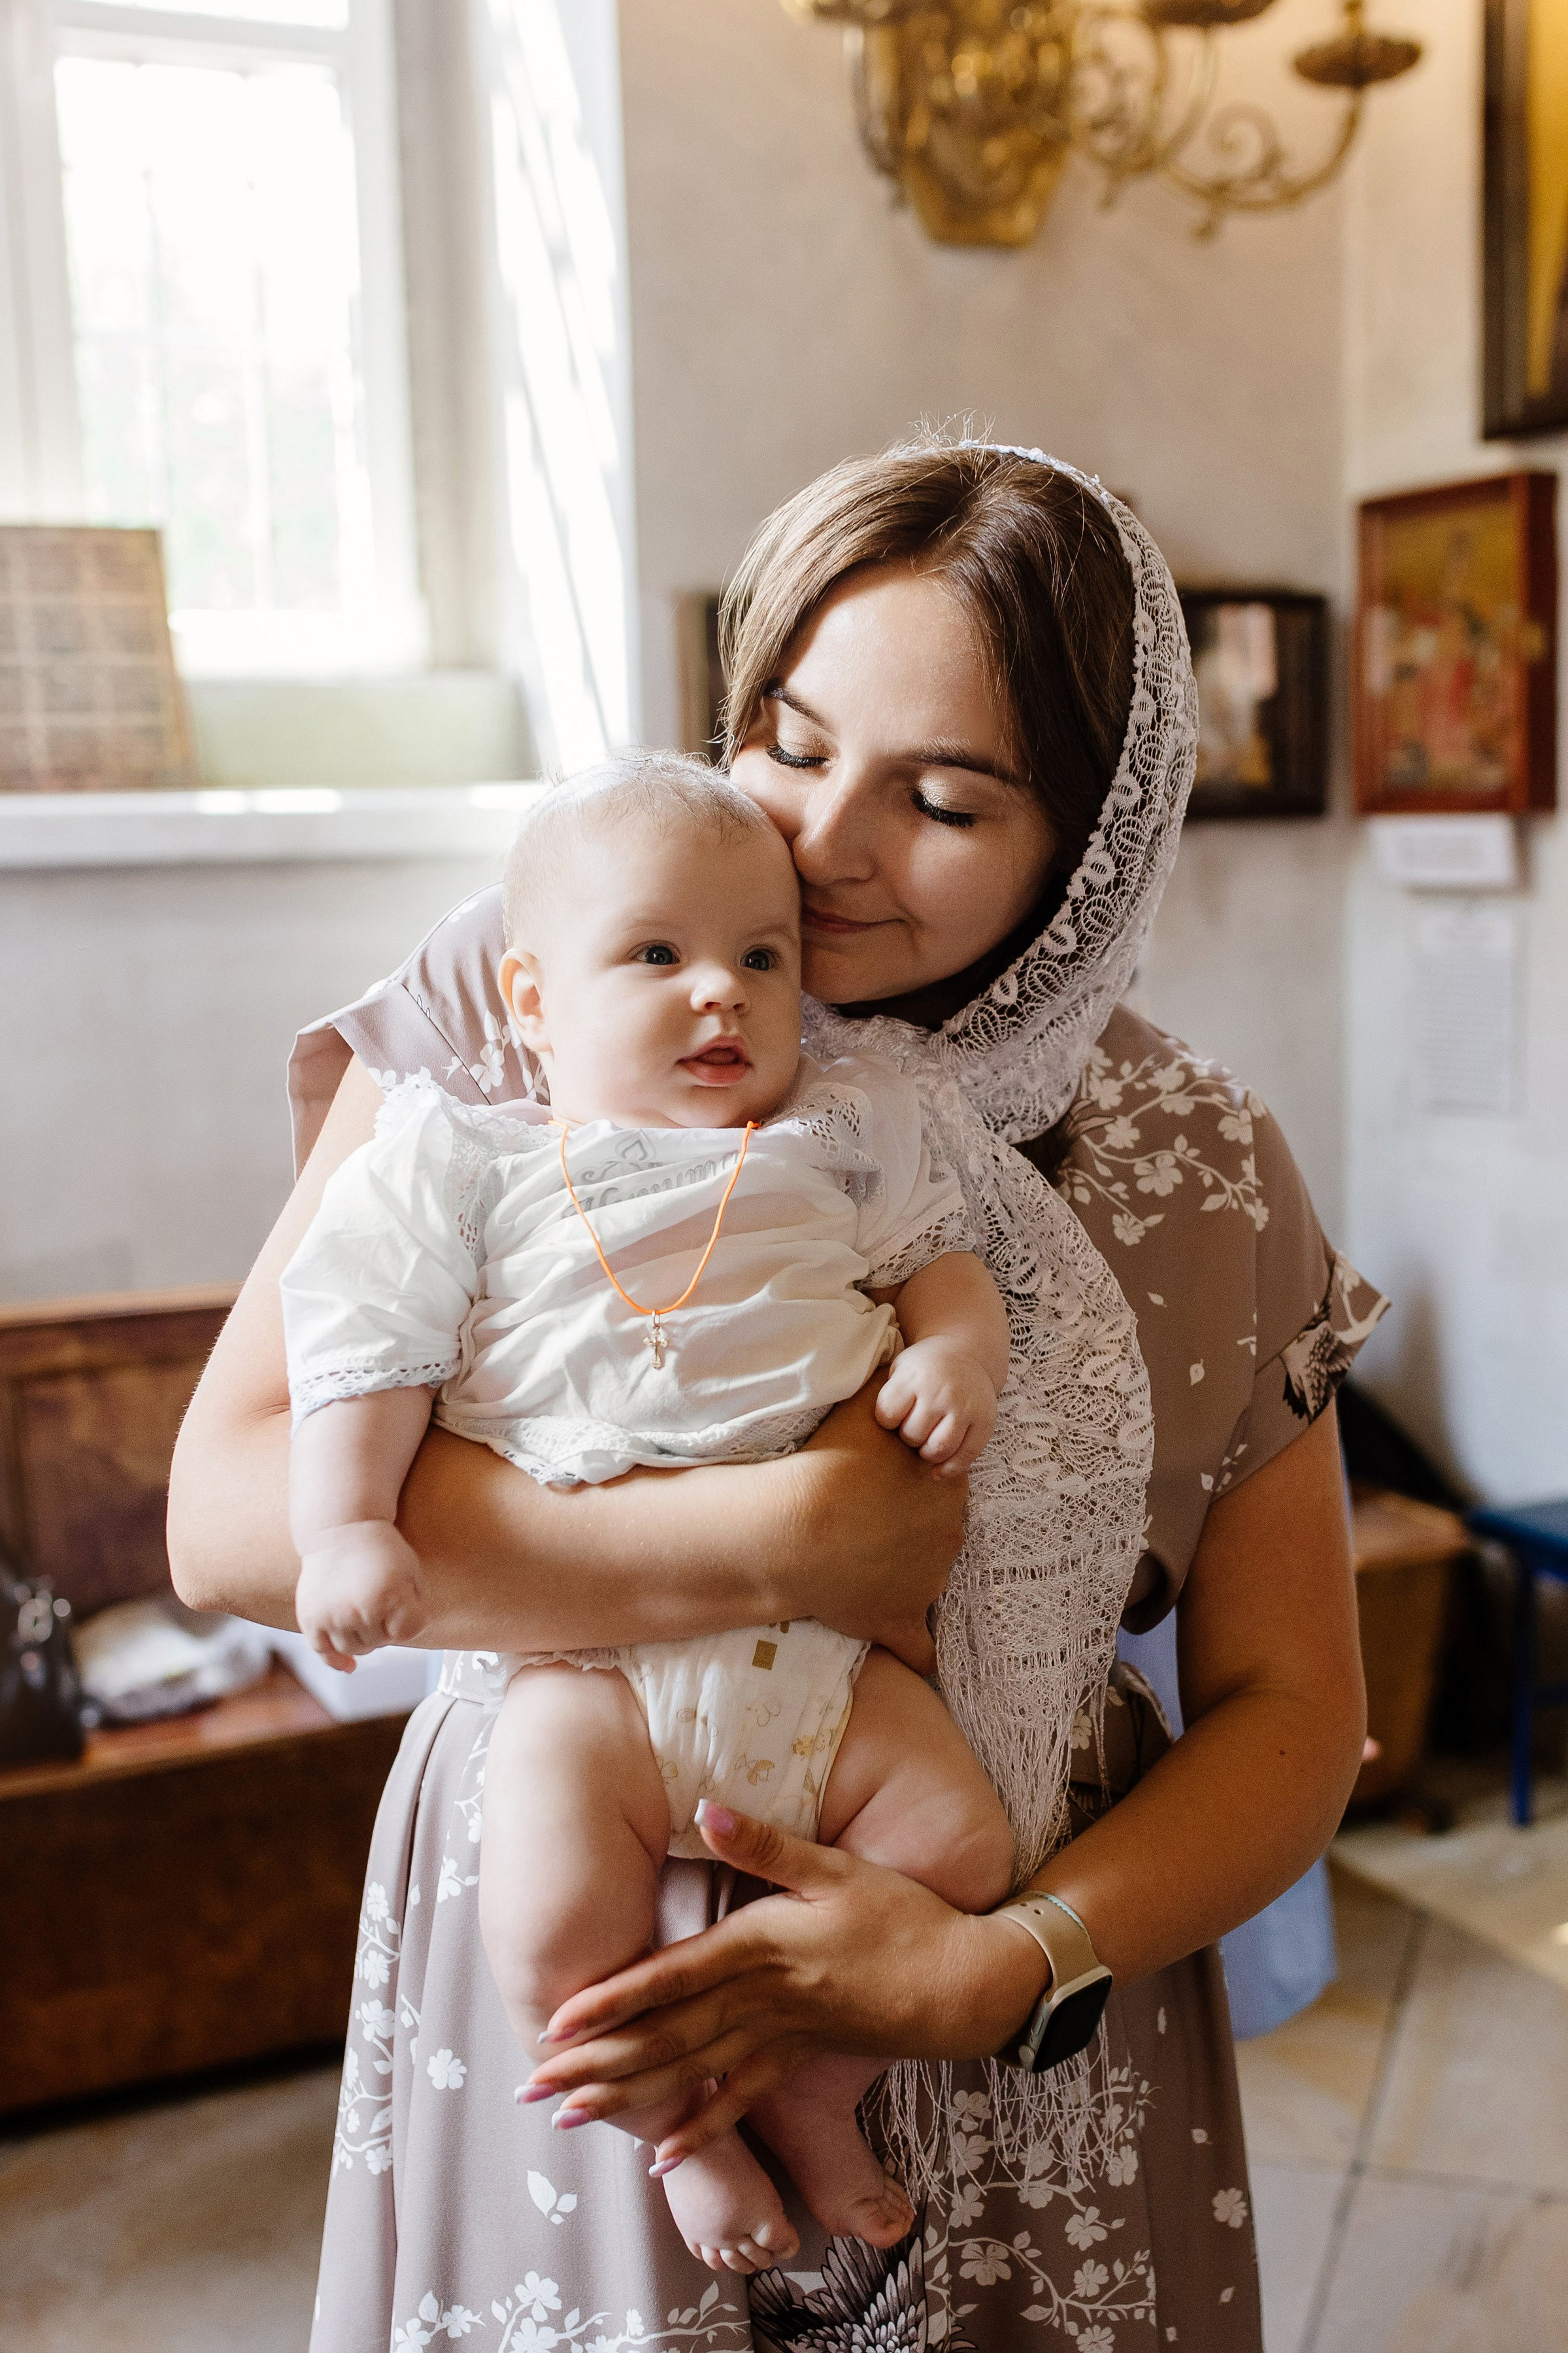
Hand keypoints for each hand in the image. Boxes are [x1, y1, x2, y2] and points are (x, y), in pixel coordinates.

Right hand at [295, 1520, 427, 1671]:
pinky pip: (323, 1651)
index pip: (409, 1632)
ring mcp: (333, 1616)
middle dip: (385, 1627)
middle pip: (381, 1642)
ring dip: (363, 1639)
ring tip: (363, 1615)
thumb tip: (407, 1636)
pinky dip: (336, 1661)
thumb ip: (416, 1604)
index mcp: (390, 1595)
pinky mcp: (311, 1618)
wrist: (340, 1527)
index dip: (410, 1620)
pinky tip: (348, 1666)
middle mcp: (359, 1609)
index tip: (404, 1606)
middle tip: (380, 1604)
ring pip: (355, 1649)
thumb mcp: (411, 1569)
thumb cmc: (381, 1548)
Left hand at [519, 1803, 1047, 2166]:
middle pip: (666, 2035)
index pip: (671, 1978)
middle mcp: (759, 1999)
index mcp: (759, 1946)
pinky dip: (702, 2129)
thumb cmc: (899, 1916)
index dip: (613, 2000)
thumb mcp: (836, 1867)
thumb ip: (767, 1843)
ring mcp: (778, 2037)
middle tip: (536, 2089)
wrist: (962, 1983)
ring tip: (571, 2118)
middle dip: (597, 2063)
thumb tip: (706, 1808)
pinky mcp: (798, 2058)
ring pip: (690, 2072)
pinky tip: (664, 2155)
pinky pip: (742, 2100)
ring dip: (629, 2096)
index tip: (558, 2021)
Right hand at [792, 1377, 968, 1673]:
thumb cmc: (830, 1464)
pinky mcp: (896, 1622)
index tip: (881, 1482)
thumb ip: (887, 1381)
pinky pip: (920, 1649)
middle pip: (935, 1529)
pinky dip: (924, 1654)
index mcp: (946, 1488)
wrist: (794, 1528)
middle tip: (867, 1517)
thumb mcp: (866, 1406)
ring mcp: (924, 1584)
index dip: (911, 1481)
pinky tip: (928, 1661)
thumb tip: (897, 1349)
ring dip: (904, 1571)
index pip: (941, 1482)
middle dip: (909, 1525)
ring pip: (925, 1576)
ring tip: (863, 1560)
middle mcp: (947, 1538)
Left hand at [873, 1338, 997, 1478]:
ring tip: (926, 1443)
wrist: (966, 1352)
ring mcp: (965, 1408)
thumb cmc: (925, 1367)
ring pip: (938, 1449)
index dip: (886, 1421)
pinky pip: (966, 1456)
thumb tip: (868, 1433)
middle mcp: (941, 1393)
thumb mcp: (900, 1367)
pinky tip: (937, 1470)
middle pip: (913, 1435)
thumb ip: (888, 1394)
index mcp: (915, 1377)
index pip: (887, 1415)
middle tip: (912, 1428)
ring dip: (926, 1453)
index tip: (893, 1416)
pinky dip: (949, 1469)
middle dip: (908, 1437)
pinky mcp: (984, 1422)